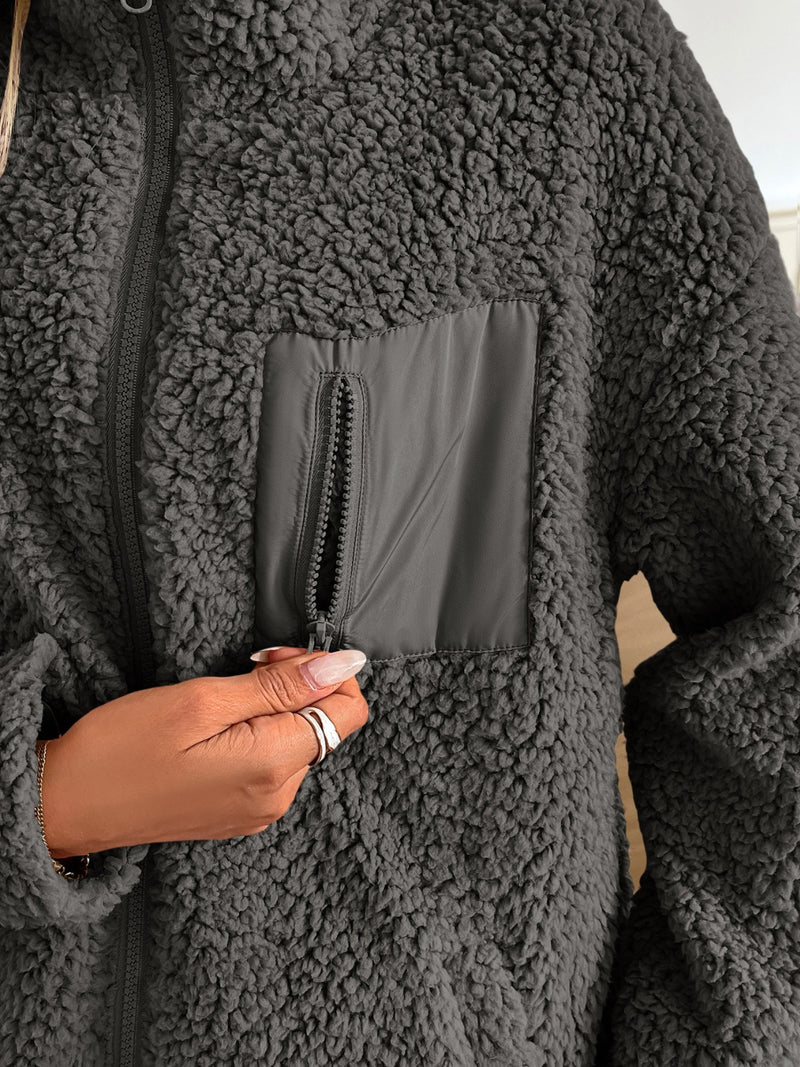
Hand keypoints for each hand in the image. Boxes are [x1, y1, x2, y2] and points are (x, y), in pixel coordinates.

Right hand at [39, 646, 368, 857]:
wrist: (65, 804)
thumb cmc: (121, 748)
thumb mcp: (203, 699)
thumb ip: (281, 685)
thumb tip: (344, 664)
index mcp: (273, 766)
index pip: (349, 711)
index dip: (324, 672)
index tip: (275, 657)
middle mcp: (277, 797)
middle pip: (325, 725)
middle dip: (295, 688)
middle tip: (242, 671)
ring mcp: (259, 812)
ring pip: (298, 742)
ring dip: (273, 712)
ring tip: (220, 703)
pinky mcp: (240, 814)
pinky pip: (273, 765)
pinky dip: (258, 736)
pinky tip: (216, 730)